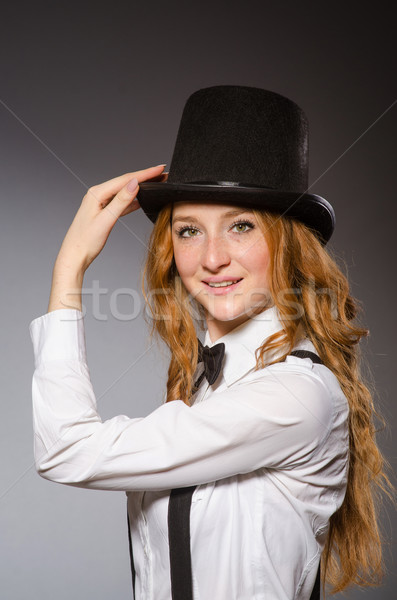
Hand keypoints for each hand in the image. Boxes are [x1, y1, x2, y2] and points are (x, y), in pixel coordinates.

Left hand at [47, 164, 166, 312]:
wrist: (74, 256)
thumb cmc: (85, 241)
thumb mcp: (106, 221)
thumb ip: (121, 202)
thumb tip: (134, 184)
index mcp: (96, 193)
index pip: (125, 179)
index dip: (145, 173)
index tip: (159, 169)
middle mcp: (97, 194)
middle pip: (125, 182)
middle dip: (145, 177)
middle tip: (162, 173)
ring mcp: (100, 203)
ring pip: (124, 191)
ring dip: (141, 187)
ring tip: (156, 183)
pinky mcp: (103, 212)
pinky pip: (121, 202)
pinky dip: (133, 200)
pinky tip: (142, 200)